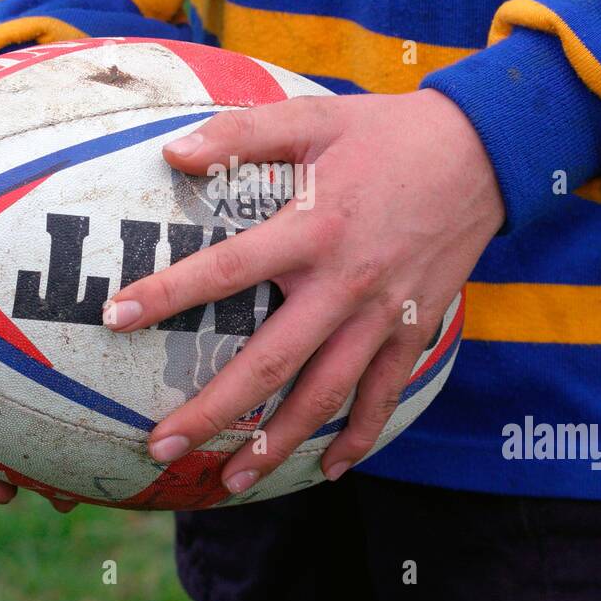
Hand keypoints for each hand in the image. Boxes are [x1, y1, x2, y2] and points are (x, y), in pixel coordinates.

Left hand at [102, 89, 503, 493]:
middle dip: (214, 412)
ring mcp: (383, 314)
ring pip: (324, 395)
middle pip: (270, 362)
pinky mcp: (415, 329)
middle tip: (162, 447)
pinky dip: (359, 436)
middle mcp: (345, 283)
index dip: (170, 294)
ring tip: (231, 481)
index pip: (228, 269)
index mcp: (314, 228)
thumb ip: (242, 135)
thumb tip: (171, 153)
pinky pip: (384, 394)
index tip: (117, 318)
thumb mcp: (313, 118)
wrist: (484, 153)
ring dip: (277, 443)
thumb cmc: (387, 132)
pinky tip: (331, 468)